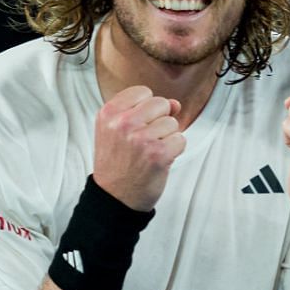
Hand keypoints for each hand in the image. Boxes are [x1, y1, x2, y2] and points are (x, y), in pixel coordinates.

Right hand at [93, 85, 184, 210]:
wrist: (114, 197)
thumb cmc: (117, 163)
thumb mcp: (117, 130)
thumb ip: (143, 111)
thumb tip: (175, 103)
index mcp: (109, 113)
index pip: (142, 92)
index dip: (147, 108)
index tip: (138, 124)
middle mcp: (123, 123)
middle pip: (161, 103)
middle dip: (160, 120)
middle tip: (145, 140)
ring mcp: (141, 139)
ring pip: (173, 123)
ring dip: (167, 137)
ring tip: (149, 152)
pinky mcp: (158, 154)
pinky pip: (181, 139)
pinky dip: (175, 150)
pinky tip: (159, 160)